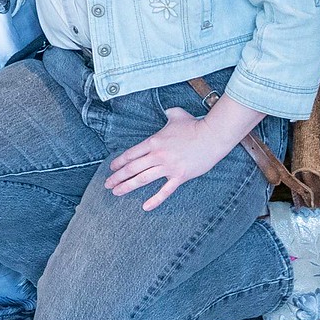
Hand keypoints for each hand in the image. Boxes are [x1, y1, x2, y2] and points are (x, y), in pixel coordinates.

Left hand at [102, 107, 237, 209]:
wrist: (212, 135)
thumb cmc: (194, 125)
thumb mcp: (176, 114)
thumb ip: (168, 114)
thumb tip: (167, 112)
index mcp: (154, 142)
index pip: (131, 154)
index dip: (119, 162)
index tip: (111, 168)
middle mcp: (158, 155)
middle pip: (132, 168)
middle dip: (118, 177)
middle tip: (107, 184)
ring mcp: (168, 167)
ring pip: (143, 179)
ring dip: (128, 186)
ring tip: (117, 192)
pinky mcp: (180, 176)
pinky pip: (165, 191)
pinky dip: (155, 200)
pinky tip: (145, 207)